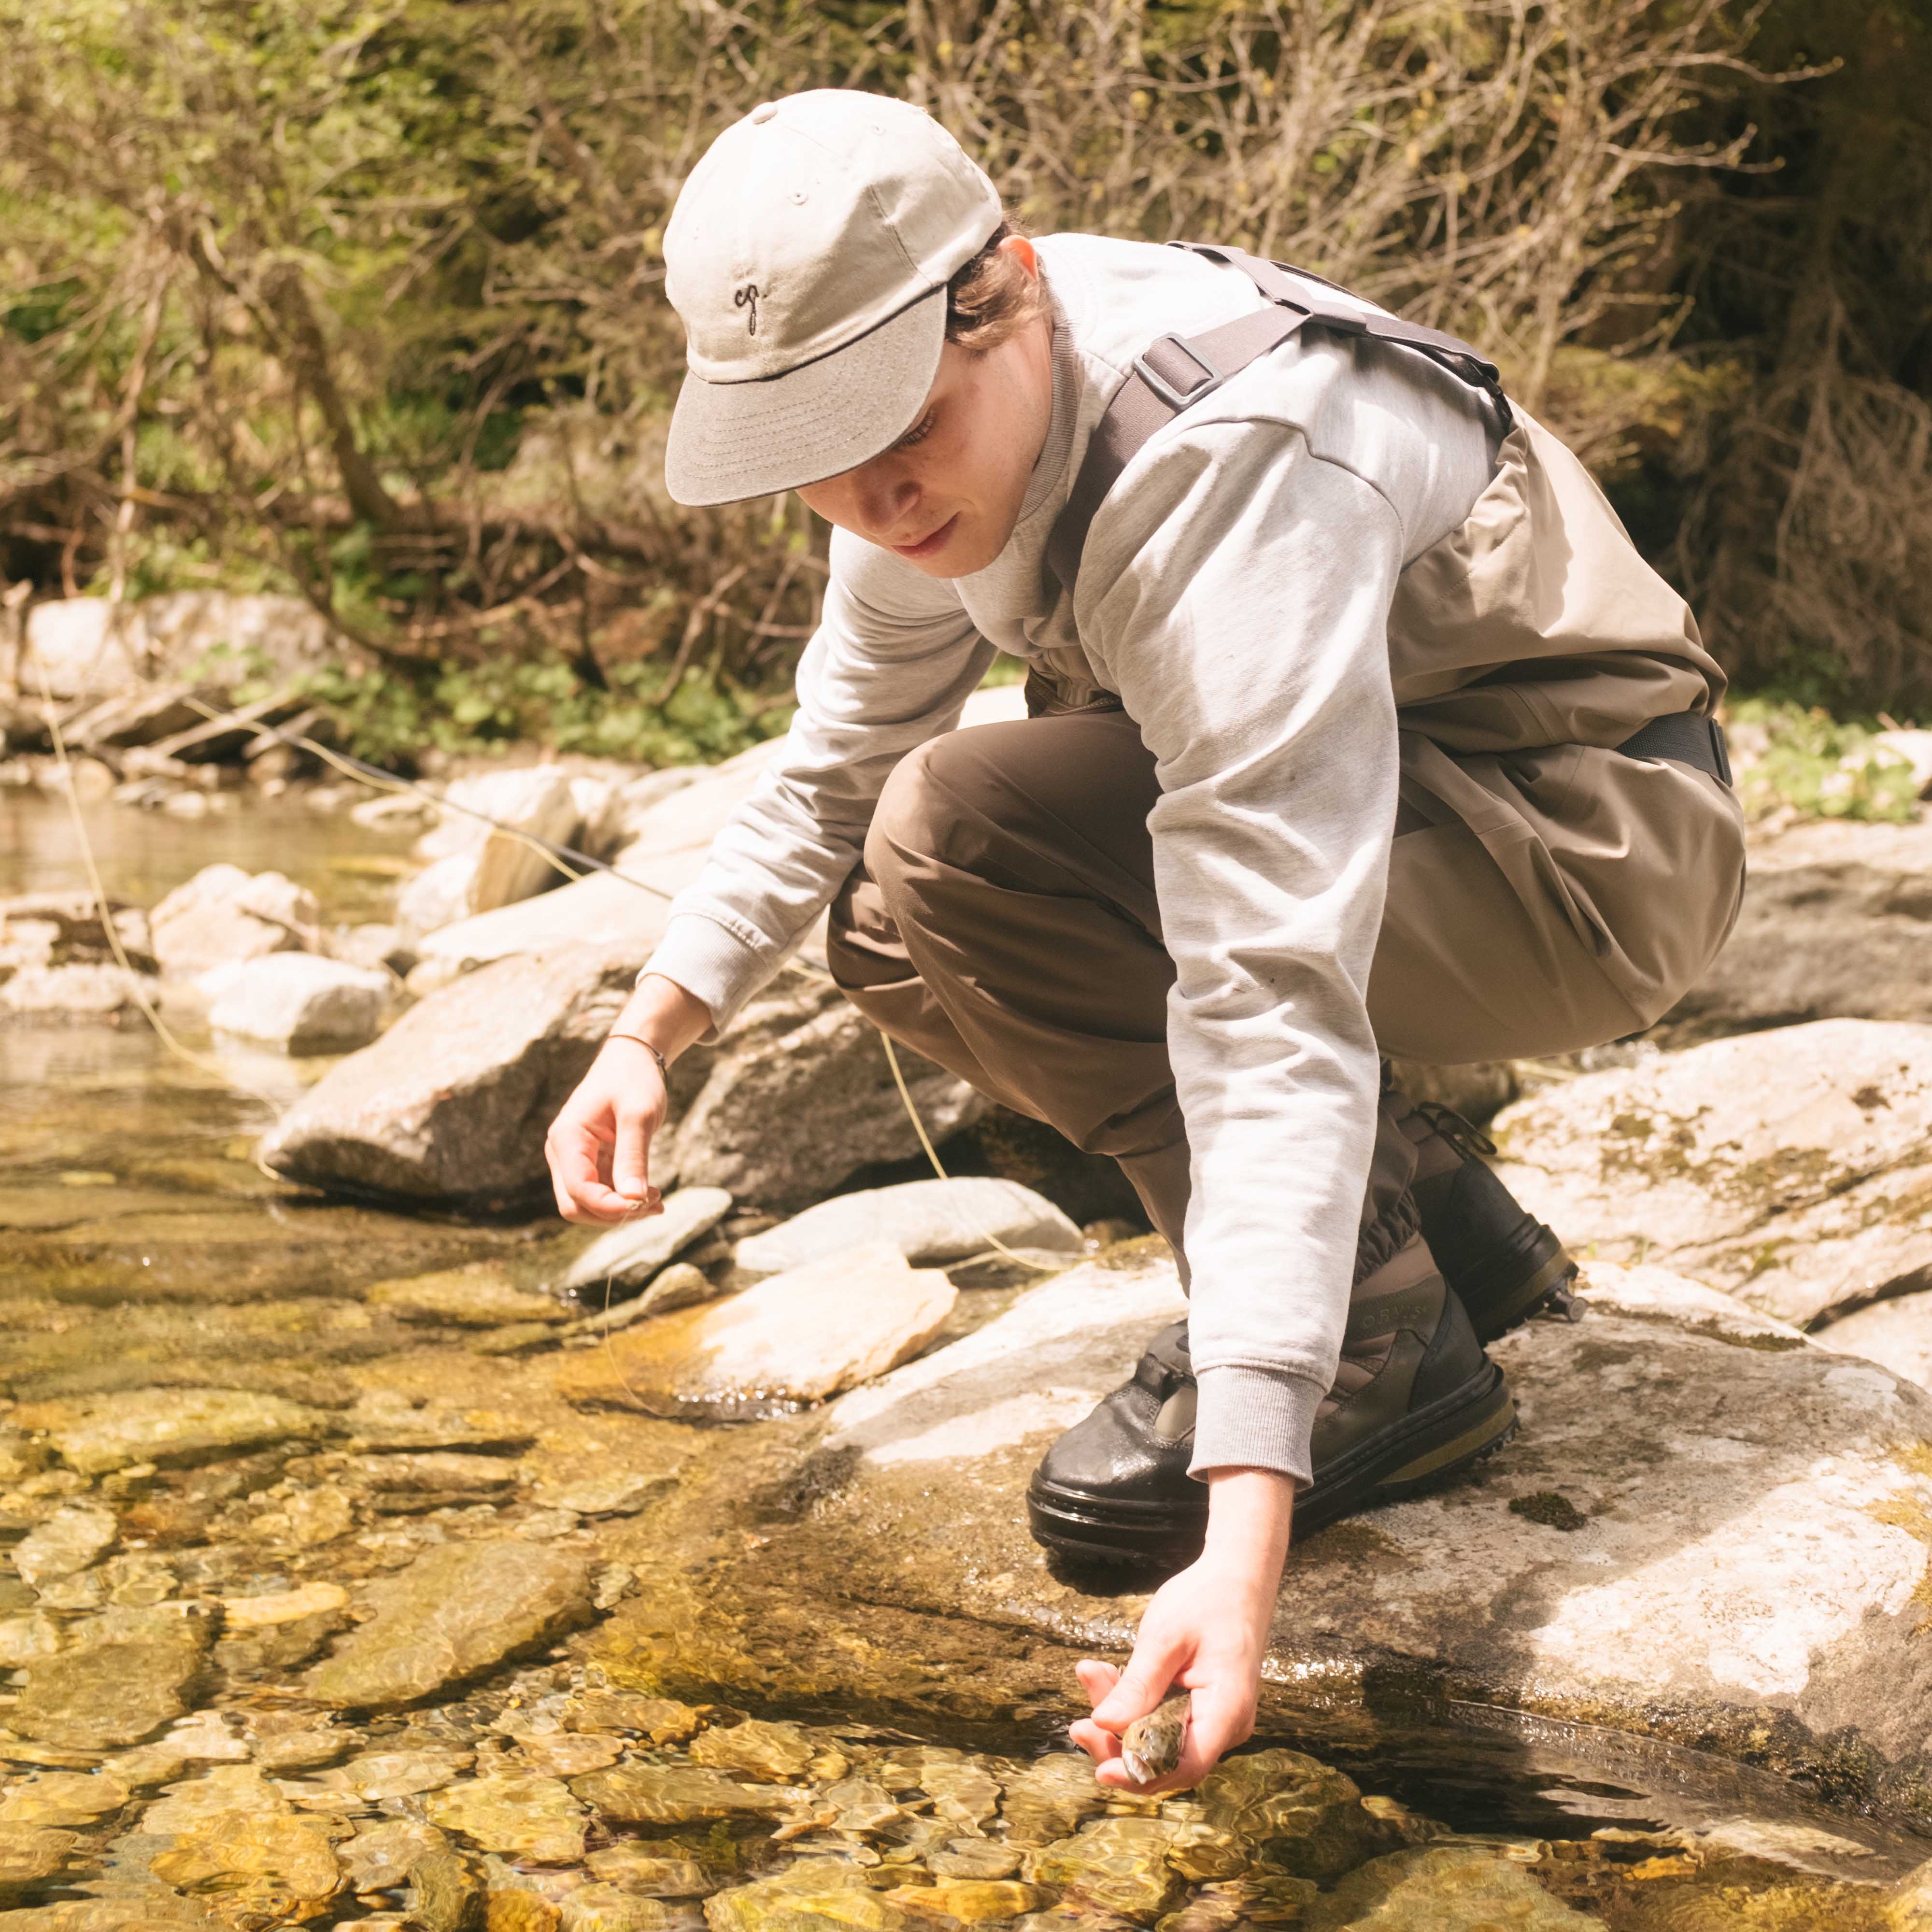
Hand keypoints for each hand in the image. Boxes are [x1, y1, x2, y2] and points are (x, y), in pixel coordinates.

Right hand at [545, 974, 710, 1223]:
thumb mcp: (640, 1114)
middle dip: (613, 1213)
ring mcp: (574, 1160)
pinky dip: (624, 1200)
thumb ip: (633, 1157)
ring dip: (621, 1210)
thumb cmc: (634, 1080)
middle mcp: (562, 1152)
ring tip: (657, 1198)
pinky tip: (651, 1196)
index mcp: (567, 1137)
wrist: (633, 1059)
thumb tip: (633, 1199)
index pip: (577, 1188)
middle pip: (576, 1205)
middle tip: (654, 1202)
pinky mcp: (589, 1163)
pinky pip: (601, 1194)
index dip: (608, 1205)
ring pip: (588, 1204)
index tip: (643, 1204)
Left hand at [1069, 1469, 1292, 1792]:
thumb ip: (1138, 1684)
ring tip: (1089, 1675)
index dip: (1141, 1774)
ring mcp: (1214, 1720)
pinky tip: (1106, 1675)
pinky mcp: (1200, 1709)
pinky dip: (1133, 1705)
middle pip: (1166, 1760)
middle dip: (1118, 1743)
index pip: (1183, 1765)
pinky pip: (1162, 1721)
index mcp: (1227, 1711)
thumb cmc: (1206, 1600)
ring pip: (1159, 1741)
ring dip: (1120, 1719)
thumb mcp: (1166, 1637)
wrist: (1238, 1576)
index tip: (1101, 1770)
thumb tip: (1104, 1725)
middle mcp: (1225, 1726)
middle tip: (1078, 1723)